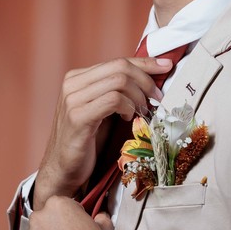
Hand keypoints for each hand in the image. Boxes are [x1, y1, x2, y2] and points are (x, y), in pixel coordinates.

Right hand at [32, 56, 172, 209]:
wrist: (64, 168)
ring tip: (140, 111)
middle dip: (146, 81)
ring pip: (119, 82)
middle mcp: (72, 83)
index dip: (146, 63)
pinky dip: (128, 107)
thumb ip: (117, 91)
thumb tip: (151, 77)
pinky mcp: (78, 117)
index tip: (166, 66)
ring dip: (138, 97)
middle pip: (120, 67)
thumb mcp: (104, 108)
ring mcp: (73, 99)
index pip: (118, 61)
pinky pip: (113, 100)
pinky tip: (128, 118)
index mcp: (78, 77)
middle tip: (156, 98)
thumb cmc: (88, 139)